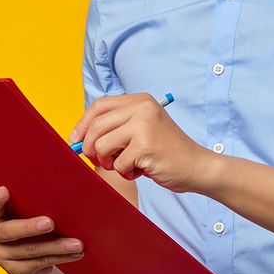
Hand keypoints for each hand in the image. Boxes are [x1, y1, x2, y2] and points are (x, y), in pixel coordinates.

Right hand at [0, 186, 83, 273]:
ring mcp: (1, 256)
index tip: (5, 190)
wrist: (28, 251)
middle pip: (8, 232)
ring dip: (56, 247)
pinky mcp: (16, 271)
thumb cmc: (27, 217)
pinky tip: (75, 254)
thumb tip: (58, 182)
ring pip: (30, 250)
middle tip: (50, 222)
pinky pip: (40, 264)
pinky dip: (60, 258)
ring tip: (76, 243)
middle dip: (30, 227)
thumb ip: (29, 196)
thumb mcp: (24, 206)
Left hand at [69, 94, 216, 193]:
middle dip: (90, 148)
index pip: (99, 105)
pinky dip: (125, 173)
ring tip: (127, 165)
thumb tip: (78, 138)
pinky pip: (117, 164)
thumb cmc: (166, 152)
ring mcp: (144, 125)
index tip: (76, 140)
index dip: (83, 124)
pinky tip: (142, 171)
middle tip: (101, 161)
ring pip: (101, 146)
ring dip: (109, 162)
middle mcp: (142, 108)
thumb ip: (116, 128)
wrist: (197, 166)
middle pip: (96, 126)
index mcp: (140, 100)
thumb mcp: (142, 129)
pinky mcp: (145, 146)